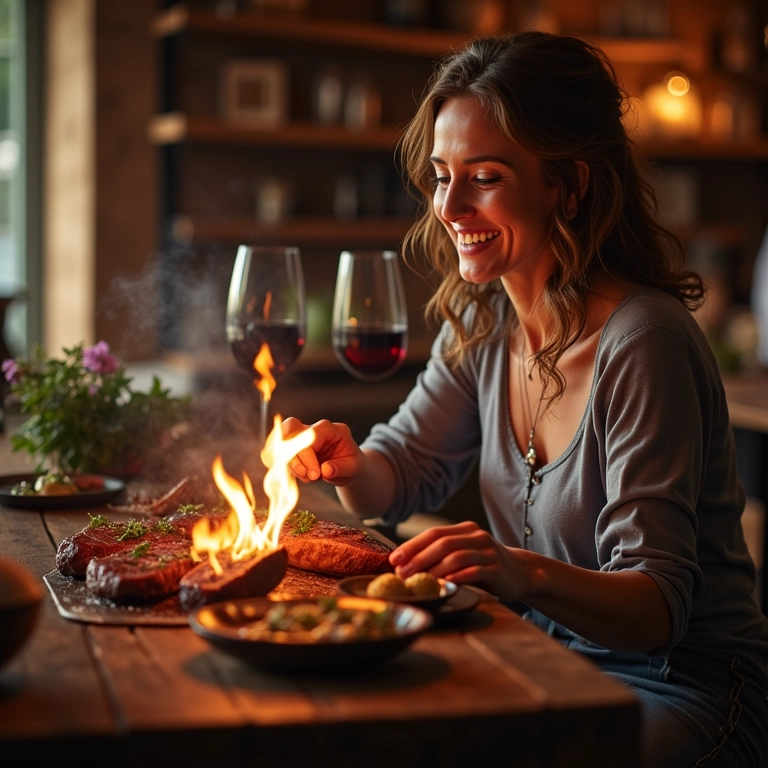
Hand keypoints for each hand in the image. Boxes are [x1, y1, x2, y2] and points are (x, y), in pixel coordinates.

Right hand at [282, 417, 366, 486]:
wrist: (346, 469)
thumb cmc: (352, 464)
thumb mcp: (354, 467)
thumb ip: (341, 468)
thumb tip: (325, 470)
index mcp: (332, 429)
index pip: (312, 434)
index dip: (308, 455)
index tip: (315, 475)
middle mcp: (315, 429)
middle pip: (291, 428)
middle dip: (294, 454)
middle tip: (306, 475)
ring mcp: (303, 436)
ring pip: (283, 440)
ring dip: (290, 462)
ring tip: (306, 478)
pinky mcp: (294, 447)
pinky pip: (280, 452)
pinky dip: (285, 465)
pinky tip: (300, 477)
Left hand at [389, 521, 530, 601]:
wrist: (521, 572)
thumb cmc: (484, 565)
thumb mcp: (464, 554)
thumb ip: (441, 555)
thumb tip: (404, 564)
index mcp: (464, 529)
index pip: (433, 533)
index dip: (412, 545)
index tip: (394, 559)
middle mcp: (476, 536)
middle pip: (442, 543)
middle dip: (418, 558)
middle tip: (401, 573)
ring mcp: (488, 552)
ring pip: (456, 557)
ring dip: (434, 570)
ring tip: (419, 582)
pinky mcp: (496, 569)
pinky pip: (473, 571)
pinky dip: (457, 578)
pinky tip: (444, 585)